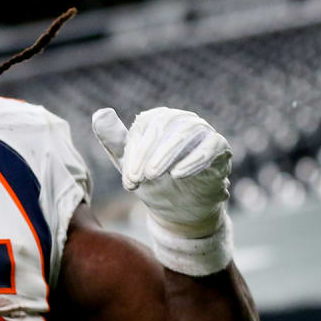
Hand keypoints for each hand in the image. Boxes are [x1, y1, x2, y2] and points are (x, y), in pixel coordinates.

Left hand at [92, 106, 231, 238]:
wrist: (180, 208)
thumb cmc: (153, 181)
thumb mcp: (128, 163)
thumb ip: (113, 139)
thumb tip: (100, 113)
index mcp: (157, 120)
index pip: (145, 125)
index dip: (135, 152)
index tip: (129, 179)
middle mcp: (181, 119)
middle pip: (165, 125)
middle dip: (148, 154)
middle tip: (138, 178)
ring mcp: (202, 130)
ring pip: (187, 132)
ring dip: (168, 154)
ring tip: (154, 175)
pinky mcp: (220, 146)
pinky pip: (212, 145)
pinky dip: (195, 159)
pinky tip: (179, 173)